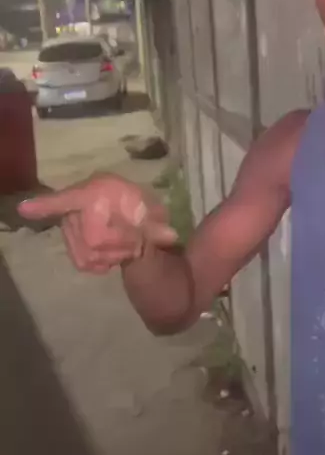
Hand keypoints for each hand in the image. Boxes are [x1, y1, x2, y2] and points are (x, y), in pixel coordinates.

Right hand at [18, 175, 177, 273]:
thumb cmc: (146, 214)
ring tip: (124, 248)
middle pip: (92, 238)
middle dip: (117, 246)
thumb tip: (169, 236)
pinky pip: (81, 261)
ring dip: (109, 255)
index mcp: (98, 190)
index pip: (70, 198)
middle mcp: (80, 204)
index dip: (48, 204)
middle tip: (134, 244)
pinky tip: (110, 257)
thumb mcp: (157, 218)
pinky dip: (98, 263)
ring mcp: (73, 223)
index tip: (25, 209)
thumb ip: (160, 227)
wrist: (138, 221)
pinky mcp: (72, 239)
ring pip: (86, 252)